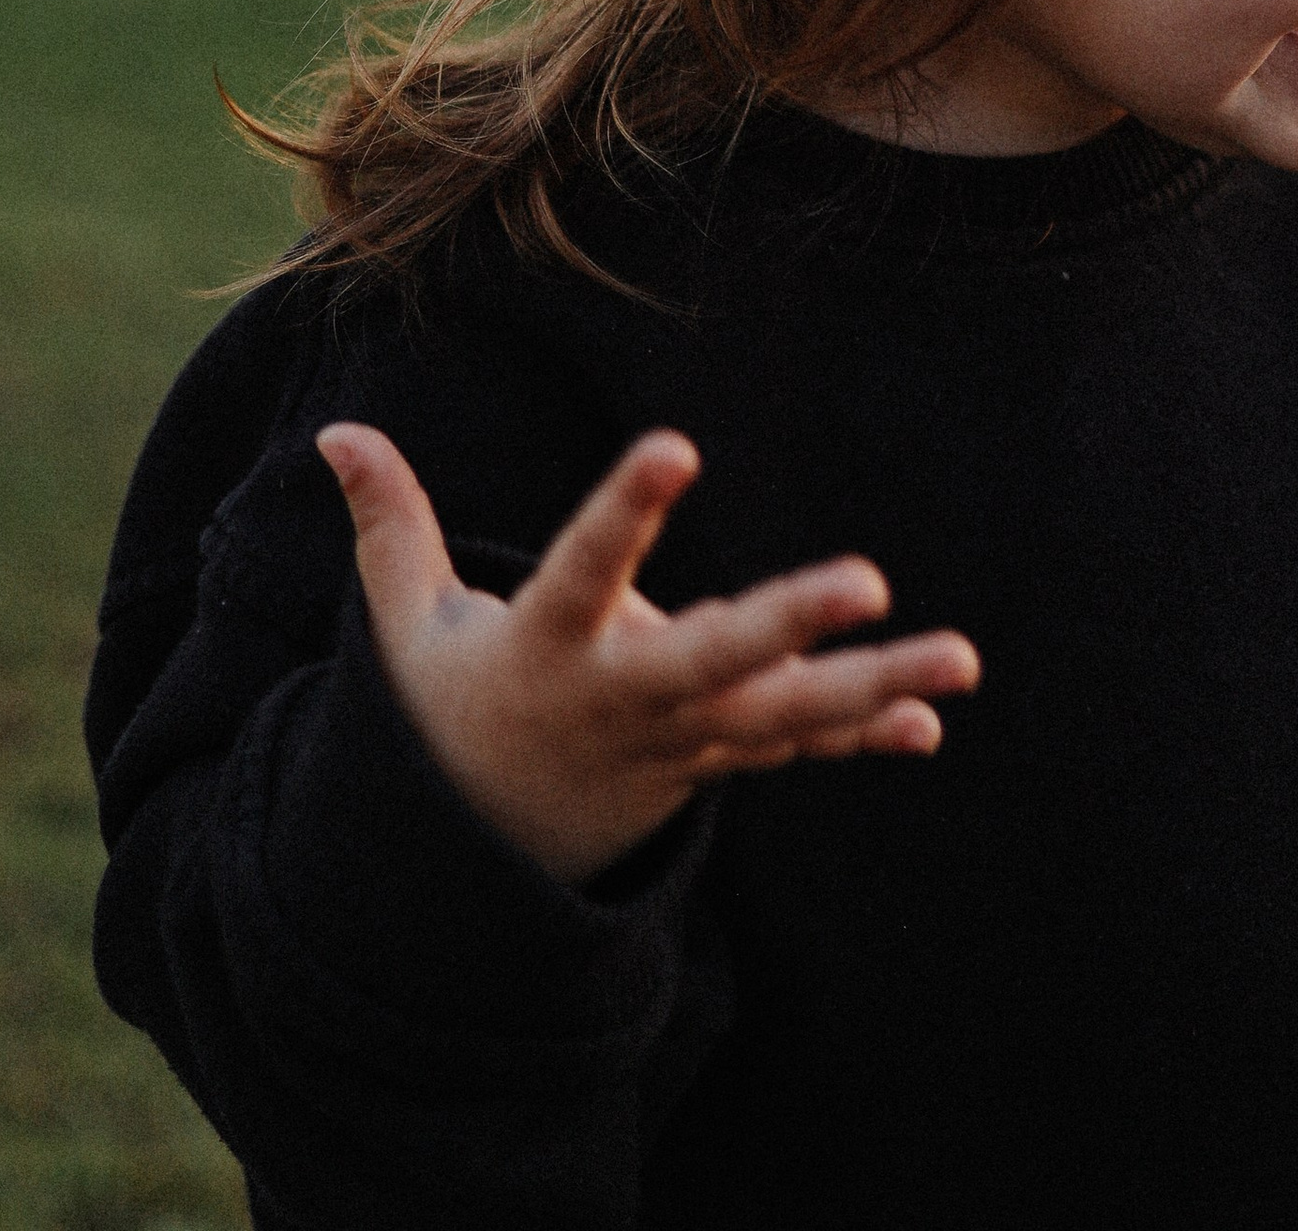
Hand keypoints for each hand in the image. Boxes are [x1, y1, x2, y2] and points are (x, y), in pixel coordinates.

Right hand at [316, 423, 981, 886]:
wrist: (472, 869)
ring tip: (963, 662)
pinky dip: (860, 737)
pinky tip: (930, 723)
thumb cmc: (446, 710)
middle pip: (716, 659)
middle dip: (792, 623)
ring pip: (786, 716)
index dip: (627, 509)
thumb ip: (387, 524)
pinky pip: (793, 755)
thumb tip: (334, 428)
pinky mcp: (711, 765)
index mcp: (547, 647)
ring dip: (875, 689)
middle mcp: (624, 698)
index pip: (586, 566)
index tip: (676, 444)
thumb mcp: (405, 629)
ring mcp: (678, 743)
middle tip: (872, 579)